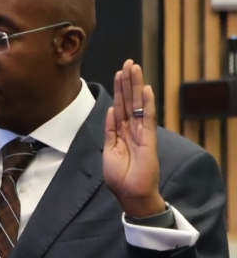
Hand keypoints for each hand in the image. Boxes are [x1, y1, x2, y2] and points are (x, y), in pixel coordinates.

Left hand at [103, 59, 164, 217]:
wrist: (130, 194)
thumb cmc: (120, 177)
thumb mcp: (109, 150)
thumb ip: (110, 131)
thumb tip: (110, 111)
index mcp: (121, 132)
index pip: (121, 106)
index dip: (120, 90)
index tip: (119, 73)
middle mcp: (133, 129)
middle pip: (130, 101)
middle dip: (128, 82)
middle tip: (128, 62)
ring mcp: (141, 133)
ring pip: (138, 105)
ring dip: (136, 86)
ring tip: (134, 68)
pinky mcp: (149, 140)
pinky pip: (147, 118)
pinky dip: (146, 103)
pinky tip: (145, 89)